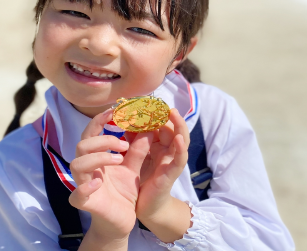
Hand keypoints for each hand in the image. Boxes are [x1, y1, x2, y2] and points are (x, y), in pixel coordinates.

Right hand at [68, 109, 152, 243]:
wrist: (122, 220)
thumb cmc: (123, 192)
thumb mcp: (134, 168)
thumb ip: (138, 150)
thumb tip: (148, 128)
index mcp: (96, 157)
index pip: (91, 133)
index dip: (99, 120)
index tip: (114, 111)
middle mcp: (87, 169)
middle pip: (82, 144)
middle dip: (103, 139)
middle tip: (124, 144)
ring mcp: (83, 185)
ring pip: (77, 163)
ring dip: (99, 157)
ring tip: (119, 160)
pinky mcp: (86, 203)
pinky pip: (77, 194)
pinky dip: (86, 187)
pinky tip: (99, 182)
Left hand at [136, 109, 191, 241]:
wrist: (144, 205)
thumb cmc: (140, 179)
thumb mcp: (135, 154)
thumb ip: (133, 139)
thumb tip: (125, 119)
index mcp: (160, 143)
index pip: (161, 122)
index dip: (156, 111)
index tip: (147, 100)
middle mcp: (169, 149)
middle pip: (173, 126)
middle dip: (167, 114)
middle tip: (160, 102)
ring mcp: (173, 159)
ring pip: (181, 138)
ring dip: (179, 125)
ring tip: (174, 113)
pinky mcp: (173, 172)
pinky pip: (180, 158)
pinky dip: (181, 148)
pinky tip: (179, 139)